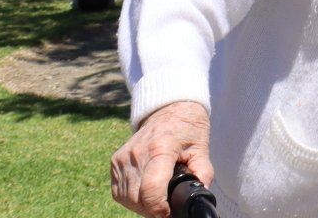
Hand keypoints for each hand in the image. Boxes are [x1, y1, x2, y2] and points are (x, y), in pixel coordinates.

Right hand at [111, 100, 211, 216]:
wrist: (169, 109)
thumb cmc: (188, 129)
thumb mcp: (202, 148)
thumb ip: (203, 173)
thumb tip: (200, 195)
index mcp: (160, 148)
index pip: (151, 188)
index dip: (160, 207)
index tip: (169, 211)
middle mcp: (137, 153)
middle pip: (138, 198)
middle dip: (154, 208)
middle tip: (168, 205)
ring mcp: (122, 158)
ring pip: (127, 198)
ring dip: (142, 205)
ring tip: (159, 196)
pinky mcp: (115, 161)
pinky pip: (119, 192)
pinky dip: (132, 198)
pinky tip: (146, 191)